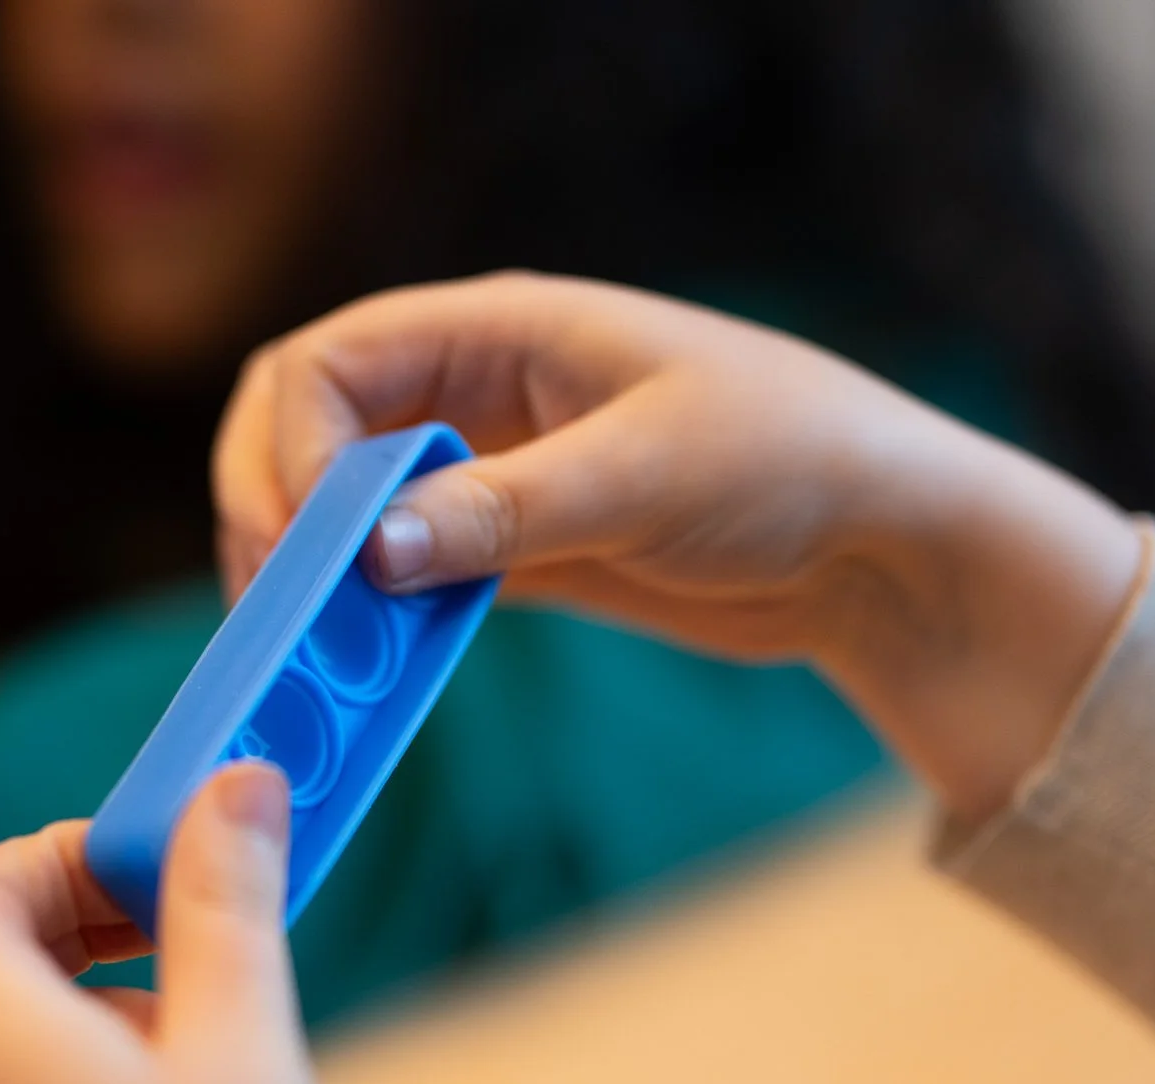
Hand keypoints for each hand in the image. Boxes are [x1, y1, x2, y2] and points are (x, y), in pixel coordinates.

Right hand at [212, 272, 1148, 824]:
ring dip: (313, 580)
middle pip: (308, 432)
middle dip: (271, 512)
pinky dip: (373, 627)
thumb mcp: (649, 474)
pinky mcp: (516, 556)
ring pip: (346, 515)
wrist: (883, 548)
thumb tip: (373, 547)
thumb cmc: (790, 461)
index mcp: (502, 330)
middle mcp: (476, 394)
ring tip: (309, 661)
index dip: (292, 447)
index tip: (315, 540)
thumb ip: (508, 508)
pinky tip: (370, 681)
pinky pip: (408, 583)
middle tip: (275, 605)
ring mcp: (489, 477)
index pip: (329, 362)